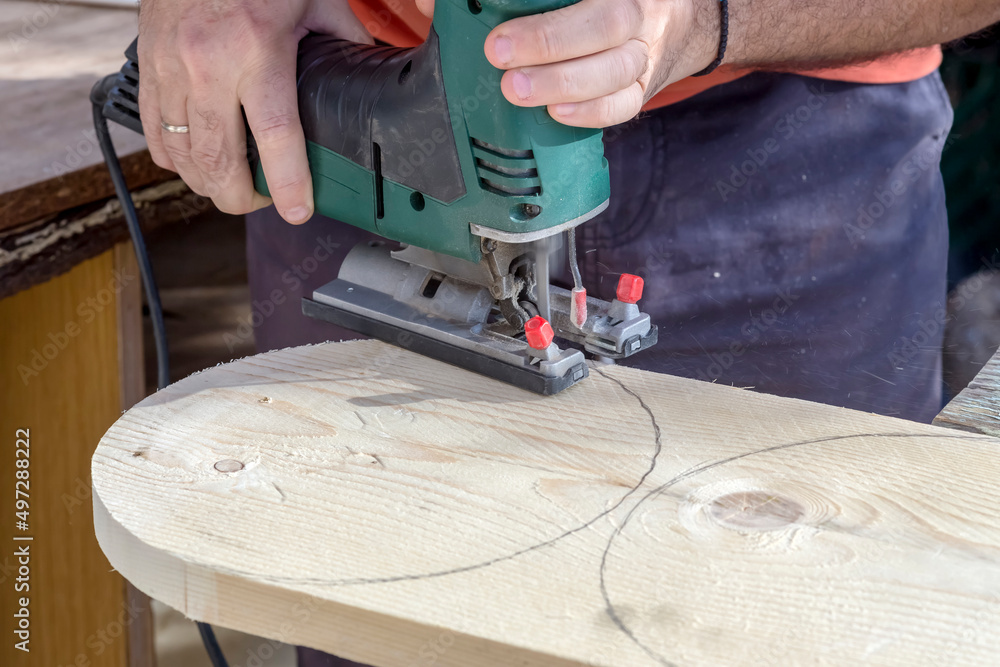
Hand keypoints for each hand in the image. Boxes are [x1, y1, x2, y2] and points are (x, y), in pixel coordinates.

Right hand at [137, 0, 370, 223]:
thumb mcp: (315, 0)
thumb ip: (342, 40)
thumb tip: (369, 73)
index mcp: (257, 50)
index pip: (275, 135)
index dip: (289, 182)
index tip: (298, 210)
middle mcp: (207, 64)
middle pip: (218, 161)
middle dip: (239, 198)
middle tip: (262, 203)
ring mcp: (169, 66)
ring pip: (181, 154)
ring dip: (207, 183)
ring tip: (232, 188)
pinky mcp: (148, 63)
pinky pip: (153, 131)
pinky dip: (175, 158)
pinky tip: (196, 162)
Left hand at [428, 0, 718, 128]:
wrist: (672, 19)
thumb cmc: (592, 5)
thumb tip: (429, 2)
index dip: (550, 14)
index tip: (500, 28)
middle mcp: (637, 10)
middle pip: (606, 21)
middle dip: (550, 40)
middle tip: (499, 55)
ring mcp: (645, 51)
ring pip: (616, 68)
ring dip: (564, 82)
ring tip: (516, 91)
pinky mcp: (644, 89)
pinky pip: (625, 105)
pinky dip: (591, 113)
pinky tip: (557, 114)